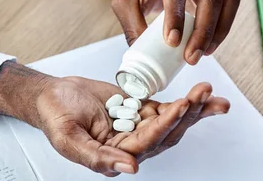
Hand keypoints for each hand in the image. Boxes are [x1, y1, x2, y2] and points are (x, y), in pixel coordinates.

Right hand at [0, 62, 229, 176]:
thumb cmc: (56, 116)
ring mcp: (139, 127)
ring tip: (208, 93)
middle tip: (201, 94)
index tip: (180, 106)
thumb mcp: (69, 140)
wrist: (53, 95)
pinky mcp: (142, 111)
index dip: (165, 125)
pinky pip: (168, 108)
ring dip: (192, 108)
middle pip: (167, 132)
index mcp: (115, 156)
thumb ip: (98, 158)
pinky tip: (204, 97)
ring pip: (172, 120)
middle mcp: (132, 145)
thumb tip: (130, 169)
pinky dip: (186, 103)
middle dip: (187, 114)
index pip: (147, 142)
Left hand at [111, 0, 240, 64]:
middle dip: (202, 32)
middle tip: (191, 57)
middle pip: (209, 0)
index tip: (172, 41)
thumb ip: (132, 24)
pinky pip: (231, 5)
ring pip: (226, 2)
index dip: (175, 17)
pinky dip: (223, 28)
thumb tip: (142, 55)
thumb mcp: (128, 0)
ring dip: (217, 33)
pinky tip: (211, 45)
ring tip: (203, 54)